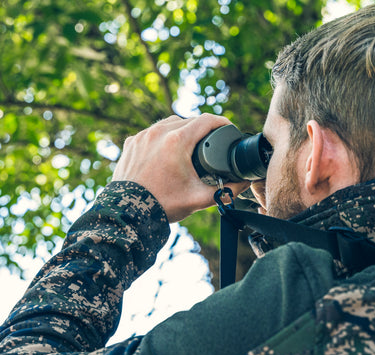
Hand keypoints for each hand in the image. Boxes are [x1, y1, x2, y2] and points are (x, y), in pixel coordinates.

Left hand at [112, 114, 249, 222]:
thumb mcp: (199, 199)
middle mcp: (158, 133)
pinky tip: (166, 150)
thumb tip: (245, 183)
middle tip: (210, 141)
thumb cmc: (163, 205)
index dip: (221, 122)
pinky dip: (161, 138)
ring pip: (168, 124)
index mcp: (177, 141)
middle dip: (201, 128)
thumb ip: (227, 191)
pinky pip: (150, 133)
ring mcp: (142, 136)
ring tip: (190, 143)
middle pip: (187, 120)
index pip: (206, 121)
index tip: (228, 128)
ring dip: (180, 130)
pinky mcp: (131, 143)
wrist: (129, 213)